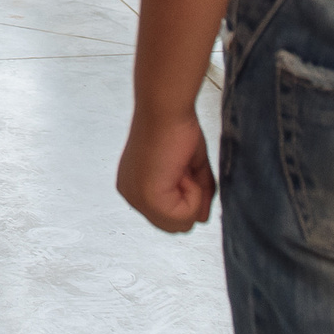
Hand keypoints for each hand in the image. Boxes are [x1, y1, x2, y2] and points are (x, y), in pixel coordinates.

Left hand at [117, 105, 216, 232]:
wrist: (166, 108)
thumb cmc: (176, 128)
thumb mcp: (190, 168)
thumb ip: (196, 194)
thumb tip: (202, 219)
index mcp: (135, 186)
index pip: (168, 216)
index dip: (187, 194)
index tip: (182, 166)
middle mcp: (131, 195)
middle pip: (173, 226)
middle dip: (190, 199)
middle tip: (183, 169)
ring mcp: (137, 199)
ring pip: (180, 224)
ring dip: (192, 196)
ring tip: (181, 168)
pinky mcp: (148, 199)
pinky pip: (184, 217)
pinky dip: (193, 194)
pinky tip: (180, 170)